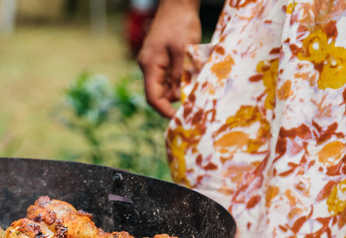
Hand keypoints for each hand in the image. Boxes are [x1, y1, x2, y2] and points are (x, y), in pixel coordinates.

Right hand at [136, 0, 201, 117]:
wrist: (177, 4)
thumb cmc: (180, 24)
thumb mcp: (183, 51)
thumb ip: (180, 75)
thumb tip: (179, 97)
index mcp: (150, 66)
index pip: (153, 97)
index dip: (165, 111)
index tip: (179, 119)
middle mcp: (148, 67)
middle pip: (160, 92)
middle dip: (176, 97)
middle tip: (196, 99)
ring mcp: (154, 62)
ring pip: (166, 84)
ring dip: (181, 86)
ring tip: (197, 81)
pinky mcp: (161, 58)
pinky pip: (170, 74)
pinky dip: (181, 77)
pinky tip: (193, 71)